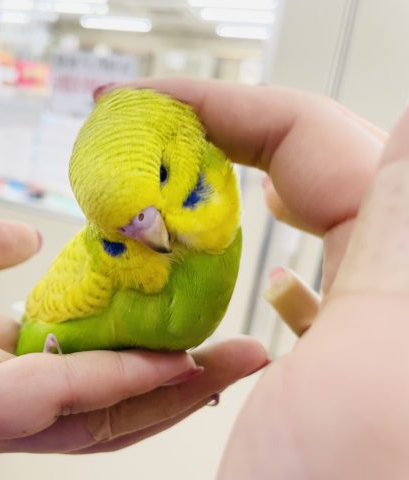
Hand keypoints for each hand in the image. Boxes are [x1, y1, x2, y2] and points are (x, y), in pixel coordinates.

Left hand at [0, 209, 265, 457]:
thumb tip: (24, 238)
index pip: (79, 360)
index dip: (142, 346)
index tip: (198, 318)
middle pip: (100, 402)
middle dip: (177, 382)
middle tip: (244, 352)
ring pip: (91, 418)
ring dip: (165, 393)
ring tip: (230, 364)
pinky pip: (51, 398)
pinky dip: (113, 383)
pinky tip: (165, 362)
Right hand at [97, 79, 407, 476]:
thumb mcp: (383, 361)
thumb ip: (408, 227)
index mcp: (401, 270)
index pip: (315, 140)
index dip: (226, 107)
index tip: (145, 105)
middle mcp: (391, 291)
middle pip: (300, 174)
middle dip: (212, 145)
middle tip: (136, 144)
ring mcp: (365, 331)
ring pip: (292, 230)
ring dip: (222, 203)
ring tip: (162, 194)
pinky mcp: (339, 372)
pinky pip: (305, 290)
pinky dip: (258, 267)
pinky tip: (250, 276)